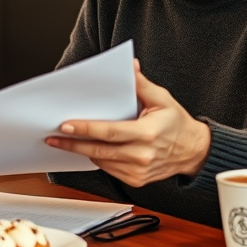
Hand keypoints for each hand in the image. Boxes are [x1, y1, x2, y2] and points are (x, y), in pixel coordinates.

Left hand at [45, 60, 211, 187]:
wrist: (193, 151)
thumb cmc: (176, 122)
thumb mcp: (162, 98)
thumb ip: (141, 84)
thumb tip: (129, 66)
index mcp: (148, 133)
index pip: (110, 132)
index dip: (87, 129)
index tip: (66, 125)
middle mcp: (143, 155)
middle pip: (100, 150)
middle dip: (73, 143)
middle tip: (53, 136)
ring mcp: (139, 171)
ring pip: (102, 161)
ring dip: (81, 151)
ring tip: (62, 142)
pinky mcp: (136, 180)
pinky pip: (109, 169)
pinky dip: (96, 158)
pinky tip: (86, 149)